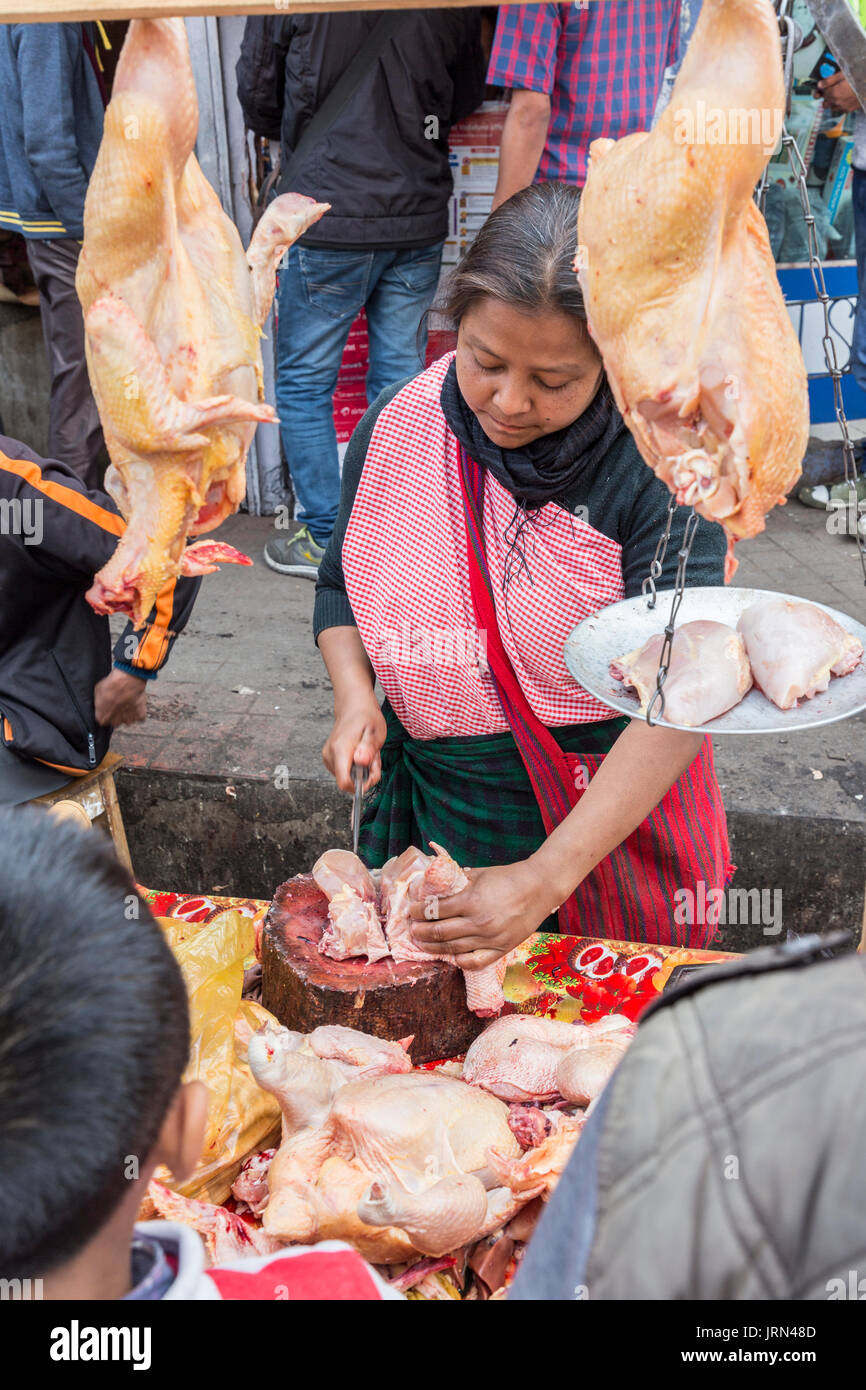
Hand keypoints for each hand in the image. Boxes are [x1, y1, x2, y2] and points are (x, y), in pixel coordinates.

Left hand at [94, 669, 147, 726]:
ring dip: (128, 713)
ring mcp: (128, 720)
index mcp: (102, 718)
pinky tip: (136, 703)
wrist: (127, 681)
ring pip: (127, 720)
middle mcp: (115, 722)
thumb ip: (100, 701)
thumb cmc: (112, 685)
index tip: (108, 706)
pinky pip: (139, 716)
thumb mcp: (98, 691)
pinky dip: (139, 711)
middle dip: (116, 714)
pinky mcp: (139, 716)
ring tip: (128, 702)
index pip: (102, 720)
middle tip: (118, 703)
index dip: (105, 712)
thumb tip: (101, 700)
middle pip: (115, 722)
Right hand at [322, 695, 385, 793]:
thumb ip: (368, 748)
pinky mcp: (329, 759)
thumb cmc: (366, 717)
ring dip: (362, 771)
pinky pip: (345, 772)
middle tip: (374, 757)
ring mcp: (328, 757)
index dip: (360, 785)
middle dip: (365, 775)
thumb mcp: (375, 731)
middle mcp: (330, 755)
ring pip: (347, 778)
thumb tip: (361, 761)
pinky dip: (356, 767)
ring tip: (368, 752)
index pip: (344, 783)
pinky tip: (361, 753)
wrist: (354, 707)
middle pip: (348, 782)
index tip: (372, 774)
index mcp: (340, 750)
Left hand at [408, 860, 560, 967]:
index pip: (435, 910)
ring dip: (433, 947)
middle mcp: (479, 923)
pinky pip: (475, 962)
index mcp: (472, 901)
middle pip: (439, 933)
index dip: (420, 911)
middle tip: (412, 929)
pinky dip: (459, 961)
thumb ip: (457, 882)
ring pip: (453, 949)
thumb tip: (435, 886)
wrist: (539, 888)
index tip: (412, 911)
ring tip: (422, 943)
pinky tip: (450, 957)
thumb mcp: (479, 874)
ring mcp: (490, 939)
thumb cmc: (508, 877)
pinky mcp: (501, 949)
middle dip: (421, 931)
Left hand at [818, 73, 859, 113]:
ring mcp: (842, 107)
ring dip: (832, 102)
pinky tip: (844, 99)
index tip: (824, 87)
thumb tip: (819, 85)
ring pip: (831, 107)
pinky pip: (839, 110)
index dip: (822, 90)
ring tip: (839, 95)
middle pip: (825, 103)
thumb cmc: (855, 78)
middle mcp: (836, 102)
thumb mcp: (842, 75)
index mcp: (833, 93)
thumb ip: (829, 80)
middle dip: (826, 97)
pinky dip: (839, 105)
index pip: (822, 94)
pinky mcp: (847, 110)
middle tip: (832, 91)